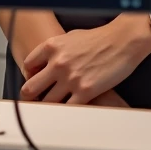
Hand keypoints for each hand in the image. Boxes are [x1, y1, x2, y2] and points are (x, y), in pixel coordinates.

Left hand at [21, 15, 150, 104]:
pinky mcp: (85, 92)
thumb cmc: (99, 38)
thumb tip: (45, 65)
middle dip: (30, 97)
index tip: (35, 81)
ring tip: (53, 107)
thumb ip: (55, 51)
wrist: (122, 41)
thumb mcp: (70, 37)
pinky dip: (66, 112)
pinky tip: (68, 111)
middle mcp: (58, 63)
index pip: (27, 66)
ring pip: (47, 102)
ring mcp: (70, 78)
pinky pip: (67, 109)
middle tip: (35, 101)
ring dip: (49, 106)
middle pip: (30, 88)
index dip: (30, 75)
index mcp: (52, 46)